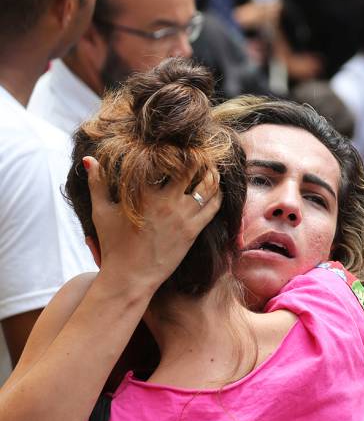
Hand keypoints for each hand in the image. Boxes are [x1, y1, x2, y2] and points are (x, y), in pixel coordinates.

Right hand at [85, 156, 221, 292]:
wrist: (130, 277)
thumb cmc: (113, 244)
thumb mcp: (101, 212)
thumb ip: (97, 184)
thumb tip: (90, 159)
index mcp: (144, 194)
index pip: (164, 161)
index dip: (173, 148)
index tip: (176, 142)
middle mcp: (167, 202)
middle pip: (191, 168)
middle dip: (197, 156)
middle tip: (198, 150)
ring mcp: (183, 217)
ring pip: (207, 186)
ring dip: (211, 173)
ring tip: (210, 165)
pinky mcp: (193, 231)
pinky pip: (213, 207)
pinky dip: (217, 193)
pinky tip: (216, 187)